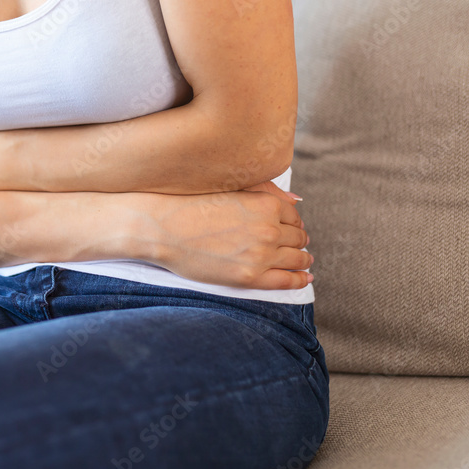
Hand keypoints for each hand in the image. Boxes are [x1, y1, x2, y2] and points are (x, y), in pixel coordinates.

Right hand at [142, 188, 311, 290]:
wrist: (163, 228)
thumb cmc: (191, 204)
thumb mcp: (231, 188)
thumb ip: (267, 192)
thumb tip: (296, 200)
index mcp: (266, 203)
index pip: (293, 215)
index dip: (293, 222)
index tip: (290, 227)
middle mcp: (269, 228)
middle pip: (298, 237)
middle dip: (299, 240)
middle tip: (298, 243)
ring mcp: (261, 254)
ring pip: (297, 258)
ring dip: (303, 258)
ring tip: (304, 260)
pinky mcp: (249, 276)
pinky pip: (286, 280)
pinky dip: (299, 280)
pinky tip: (305, 278)